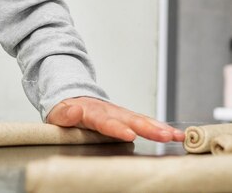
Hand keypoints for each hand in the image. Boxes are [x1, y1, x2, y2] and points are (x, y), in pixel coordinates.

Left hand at [47, 96, 184, 142]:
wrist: (71, 98)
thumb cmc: (65, 111)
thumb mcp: (57, 113)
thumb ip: (64, 114)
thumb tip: (75, 110)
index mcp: (90, 112)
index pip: (104, 121)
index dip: (116, 128)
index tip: (129, 134)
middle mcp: (108, 111)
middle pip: (128, 119)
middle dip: (147, 128)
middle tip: (164, 135)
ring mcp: (119, 113)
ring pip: (140, 119)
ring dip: (158, 127)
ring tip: (175, 135)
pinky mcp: (127, 117)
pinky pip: (145, 122)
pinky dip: (161, 127)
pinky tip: (176, 134)